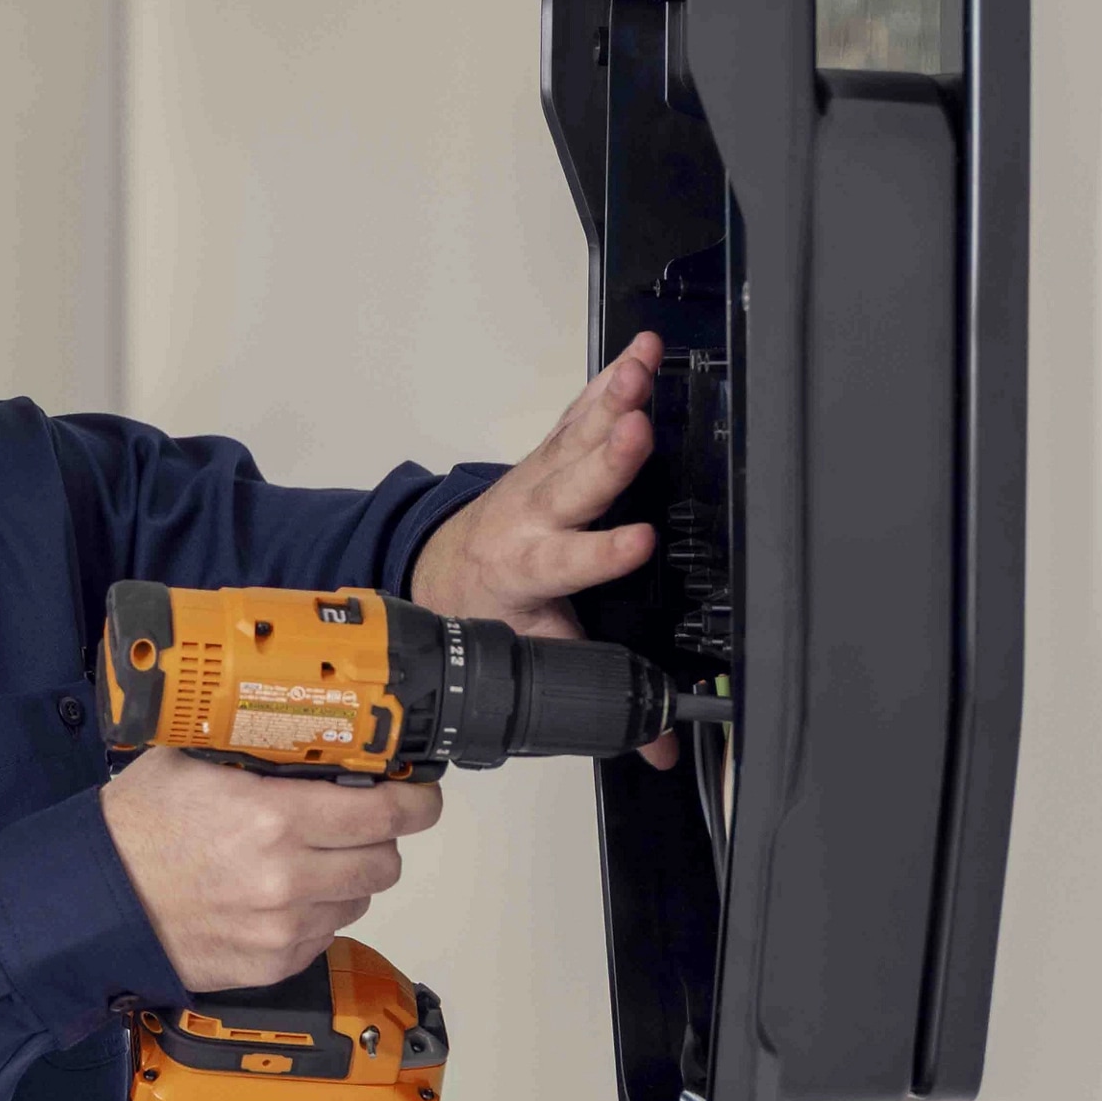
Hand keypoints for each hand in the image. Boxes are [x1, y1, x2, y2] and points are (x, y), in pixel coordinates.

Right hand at [100, 746, 440, 991]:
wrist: (93, 901)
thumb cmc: (134, 831)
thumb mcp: (191, 760)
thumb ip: (256, 748)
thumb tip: (309, 733)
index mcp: (274, 817)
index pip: (385, 813)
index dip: (416, 802)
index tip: (420, 797)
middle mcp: (286, 876)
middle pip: (385, 861)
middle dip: (379, 840)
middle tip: (358, 827)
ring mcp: (282, 927)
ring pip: (358, 899)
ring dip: (345, 878)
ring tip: (303, 862)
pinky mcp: (271, 963)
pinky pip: (324, 934)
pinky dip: (313, 914)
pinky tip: (275, 897)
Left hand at [410, 331, 678, 765]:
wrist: (445, 570)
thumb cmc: (496, 610)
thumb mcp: (540, 655)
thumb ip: (594, 689)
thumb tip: (656, 747)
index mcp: (529, 571)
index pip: (570, 563)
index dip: (604, 552)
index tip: (641, 541)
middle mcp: (531, 517)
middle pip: (573, 486)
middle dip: (606, 459)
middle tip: (637, 431)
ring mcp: (539, 480)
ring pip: (577, 439)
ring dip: (612, 401)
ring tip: (644, 368)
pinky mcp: (549, 454)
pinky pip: (581, 414)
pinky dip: (611, 382)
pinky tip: (641, 353)